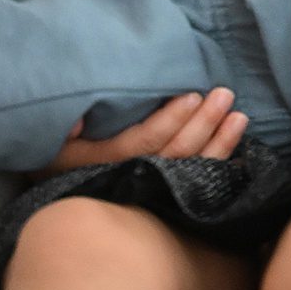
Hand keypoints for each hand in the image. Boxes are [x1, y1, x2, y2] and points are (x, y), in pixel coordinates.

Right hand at [38, 88, 247, 174]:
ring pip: (190, 169)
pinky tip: (239, 145)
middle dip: (202, 125)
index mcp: (103, 161)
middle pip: (174, 154)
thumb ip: (64, 124)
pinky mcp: (163, 191)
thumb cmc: (55, 152)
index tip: (192, 96)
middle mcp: (130, 179)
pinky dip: (219, 162)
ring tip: (239, 116)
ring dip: (218, 142)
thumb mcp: (51, 136)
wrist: (61, 194)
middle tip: (224, 94)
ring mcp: (149, 188)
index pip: (144, 142)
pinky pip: (195, 180)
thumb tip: (78, 118)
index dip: (170, 121)